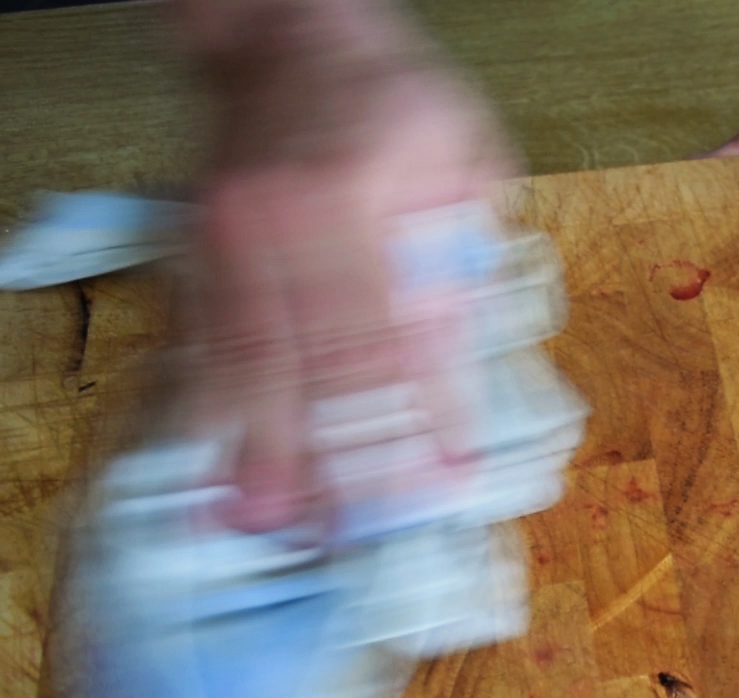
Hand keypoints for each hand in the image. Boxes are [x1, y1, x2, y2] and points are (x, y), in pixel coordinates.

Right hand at [173, 0, 512, 530]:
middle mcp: (283, 219)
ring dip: (264, 449)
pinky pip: (203, 339)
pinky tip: (221, 454)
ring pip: (247, 362)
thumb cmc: (390, 98)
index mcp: (361, 194)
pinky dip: (214, 403)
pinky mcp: (196, 248)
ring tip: (274, 521)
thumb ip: (467, 259)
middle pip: (313, 362)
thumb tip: (467, 365)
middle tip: (353, 531)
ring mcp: (228, 235)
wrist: (286, 34)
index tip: (449, 476)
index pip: (396, 331)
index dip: (424, 414)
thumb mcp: (464, 161)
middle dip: (337, 456)